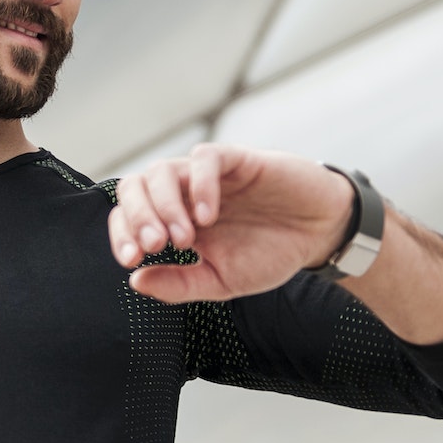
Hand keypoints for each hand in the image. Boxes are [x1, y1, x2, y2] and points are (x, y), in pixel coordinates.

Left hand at [108, 144, 352, 302]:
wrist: (320, 234)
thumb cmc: (270, 254)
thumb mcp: (222, 281)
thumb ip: (179, 283)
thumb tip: (135, 282)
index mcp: (173, 221)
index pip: (128, 216)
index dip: (121, 234)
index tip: (132, 261)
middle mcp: (183, 193)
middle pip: (135, 187)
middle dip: (137, 218)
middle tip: (155, 247)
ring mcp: (208, 175)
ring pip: (163, 171)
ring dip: (165, 205)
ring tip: (184, 238)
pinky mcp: (237, 160)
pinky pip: (205, 158)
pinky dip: (200, 184)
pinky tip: (208, 215)